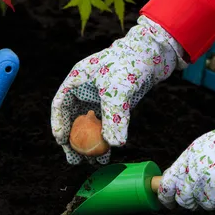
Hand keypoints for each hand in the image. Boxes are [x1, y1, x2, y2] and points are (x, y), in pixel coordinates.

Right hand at [51, 15, 186, 164]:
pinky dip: (107, 137)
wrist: (156, 52)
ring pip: (91, 124)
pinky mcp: (117, 102)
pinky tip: (111, 151)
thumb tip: (114, 145)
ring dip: (92, 143)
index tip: (61, 141)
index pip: (60, 104)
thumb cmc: (132, 62)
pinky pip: (107, 124)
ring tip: (95, 162)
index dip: (59, 124)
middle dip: (74, 141)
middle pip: (74, 119)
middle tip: (76, 160)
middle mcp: (87, 89)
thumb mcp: (119, 90)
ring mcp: (101, 96)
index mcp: (78, 79)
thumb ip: (114, 117)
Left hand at [157, 111, 214, 214]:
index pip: (168, 186)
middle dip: (190, 199)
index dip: (165, 196)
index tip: (167, 201)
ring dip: (214, 198)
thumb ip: (186, 163)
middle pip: (185, 201)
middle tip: (201, 191)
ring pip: (207, 206)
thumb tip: (171, 178)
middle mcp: (199, 178)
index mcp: (190, 162)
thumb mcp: (202, 145)